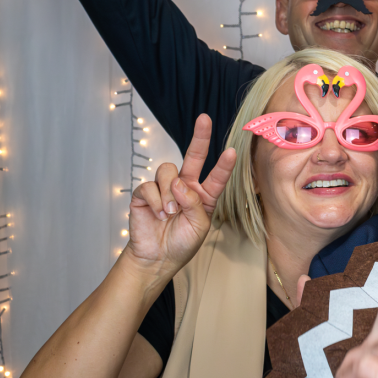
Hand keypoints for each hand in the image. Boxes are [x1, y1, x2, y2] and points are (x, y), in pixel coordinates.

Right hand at [124, 114, 236, 276]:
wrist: (157, 258)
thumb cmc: (183, 243)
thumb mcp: (199, 226)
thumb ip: (194, 204)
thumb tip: (179, 184)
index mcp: (204, 195)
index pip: (217, 176)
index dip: (224, 164)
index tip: (233, 151)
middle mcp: (186, 187)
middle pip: (193, 156)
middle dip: (199, 137)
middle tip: (204, 119)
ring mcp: (165, 188)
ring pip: (168, 170)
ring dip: (170, 192)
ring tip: (170, 213)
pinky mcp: (145, 194)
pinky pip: (149, 186)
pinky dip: (156, 201)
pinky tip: (158, 214)